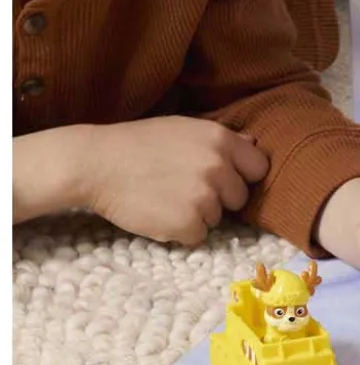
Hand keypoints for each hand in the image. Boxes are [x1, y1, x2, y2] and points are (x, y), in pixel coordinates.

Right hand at [75, 117, 268, 245]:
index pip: (259, 167)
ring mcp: (204, 196)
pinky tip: (160, 214)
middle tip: (185, 190)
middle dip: (219, 198)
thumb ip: (223, 138)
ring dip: (197, 215)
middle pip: (240, 197)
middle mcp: (218, 167)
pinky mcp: (187, 223)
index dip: (243, 176)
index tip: (225, 180)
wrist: (96, 164)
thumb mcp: (184, 128)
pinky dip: (180, 232)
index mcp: (221, 140)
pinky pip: (197, 236)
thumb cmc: (139, 144)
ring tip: (166, 198)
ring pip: (217, 218)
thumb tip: (253, 143)